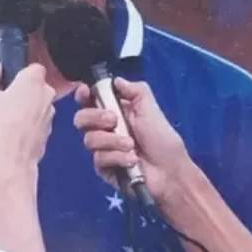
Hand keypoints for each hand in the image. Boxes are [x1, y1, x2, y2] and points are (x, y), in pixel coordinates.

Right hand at [0, 64, 54, 185]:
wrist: (12, 159)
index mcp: (34, 80)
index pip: (32, 67)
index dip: (18, 74)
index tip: (6, 84)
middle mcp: (47, 94)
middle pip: (35, 86)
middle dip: (22, 92)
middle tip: (4, 103)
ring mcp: (51, 113)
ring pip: (37, 104)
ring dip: (26, 109)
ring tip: (7, 120)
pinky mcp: (50, 130)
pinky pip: (38, 121)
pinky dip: (30, 124)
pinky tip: (15, 132)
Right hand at [73, 77, 193, 201]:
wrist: (170, 171)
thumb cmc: (163, 139)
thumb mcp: (151, 109)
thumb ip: (135, 90)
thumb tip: (116, 80)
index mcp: (115, 111)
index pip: (89, 100)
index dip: (83, 95)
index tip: (85, 92)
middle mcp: (105, 129)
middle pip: (81, 118)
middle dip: (95, 117)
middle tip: (113, 120)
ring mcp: (103, 149)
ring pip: (89, 140)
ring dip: (112, 141)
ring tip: (132, 145)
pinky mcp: (104, 168)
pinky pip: (99, 159)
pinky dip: (117, 157)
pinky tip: (132, 160)